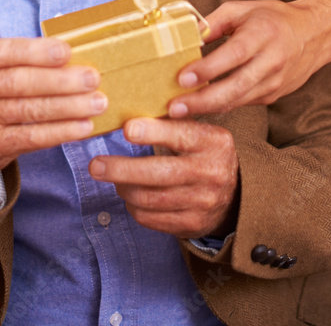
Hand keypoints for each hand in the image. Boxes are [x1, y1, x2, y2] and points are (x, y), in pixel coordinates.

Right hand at [0, 37, 106, 191]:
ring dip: (69, 107)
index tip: (67, 51)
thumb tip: (71, 54)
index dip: (38, 51)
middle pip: (21, 81)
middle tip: (92, 78)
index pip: (6, 51)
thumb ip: (18, 59)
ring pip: (30, 110)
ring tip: (97, 103)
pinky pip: (31, 137)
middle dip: (61, 80)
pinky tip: (82, 127)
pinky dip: (60, 132)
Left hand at [89, 117, 238, 238]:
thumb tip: (130, 105)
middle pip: (159, 174)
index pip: (180, 136)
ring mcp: (202, 202)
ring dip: (124, 188)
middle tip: (96, 165)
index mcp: (213, 142)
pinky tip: (129, 195)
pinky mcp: (192, 224)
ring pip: (151, 199)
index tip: (126, 129)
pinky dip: (134, 207)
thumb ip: (174, 121)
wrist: (235, 195)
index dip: (152, 132)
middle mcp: (211, 173)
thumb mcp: (200, 132)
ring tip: (111, 177)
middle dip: (122, 169)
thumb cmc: (204, 153)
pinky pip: (152, 219)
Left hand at [168, 0, 330, 115]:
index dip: (208, 69)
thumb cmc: (272, 19)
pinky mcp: (272, 95)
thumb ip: (212, 23)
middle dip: (202, 100)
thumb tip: (184, 37)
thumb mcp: (242, 10)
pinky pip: (242, 103)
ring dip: (207, 108)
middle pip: (235, 86)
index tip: (182, 78)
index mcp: (262, 34)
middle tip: (174, 108)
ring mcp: (274, 82)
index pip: (233, 54)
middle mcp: (271, 61)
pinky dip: (220, 106)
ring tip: (178, 112)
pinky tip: (199, 107)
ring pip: (238, 101)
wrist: (314, 35)